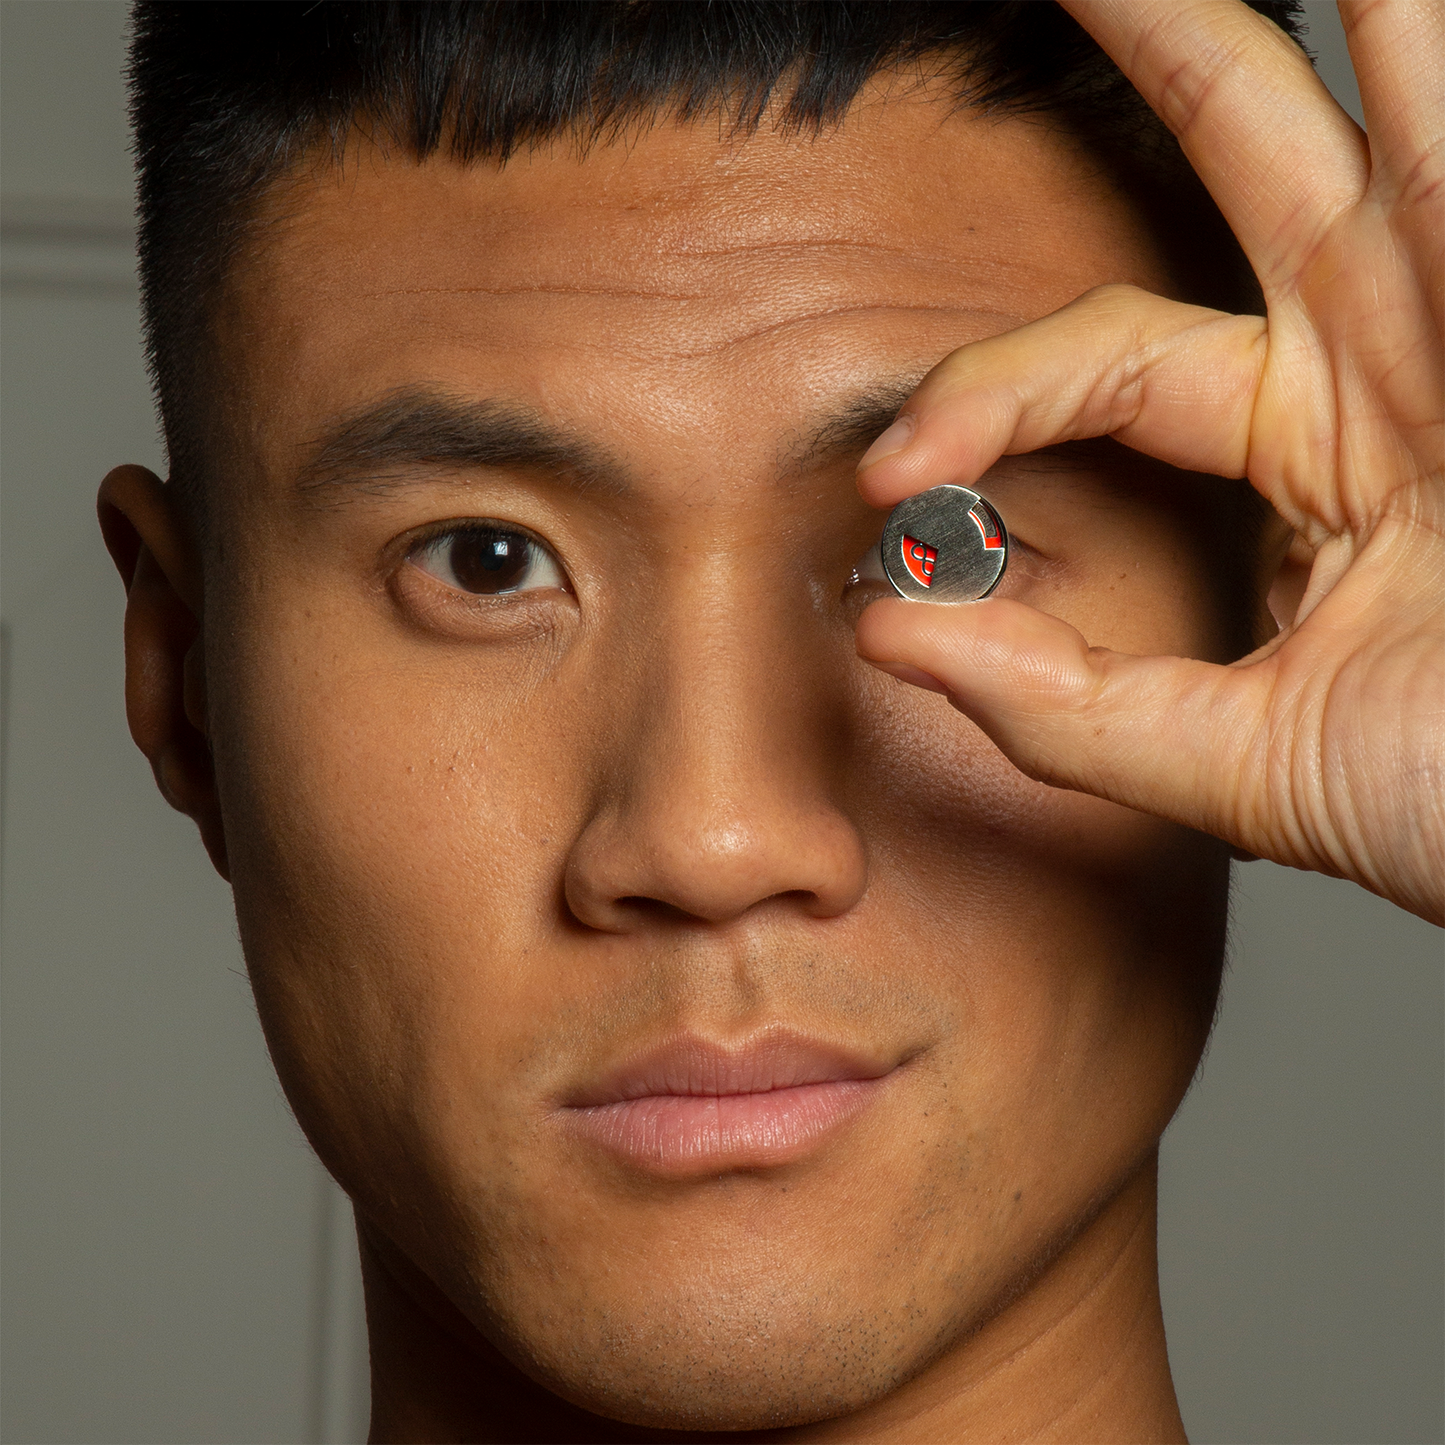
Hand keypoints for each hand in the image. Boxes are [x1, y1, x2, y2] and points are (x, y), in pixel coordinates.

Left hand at [855, 0, 1444, 925]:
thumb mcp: (1239, 758)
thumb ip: (1065, 706)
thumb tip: (889, 635)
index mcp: (1303, 439)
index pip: (1106, 353)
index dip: (989, 394)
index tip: (897, 471)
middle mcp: (1390, 344)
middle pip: (1251, 142)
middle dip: (1159, 42)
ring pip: (1402, 98)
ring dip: (1358, 11)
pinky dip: (1441, 73)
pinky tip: (1411, 10)